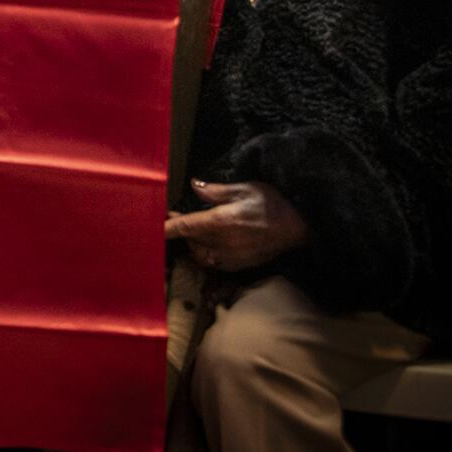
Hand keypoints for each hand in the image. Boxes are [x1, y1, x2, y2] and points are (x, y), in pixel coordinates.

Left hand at [164, 179, 307, 271]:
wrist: (301, 227)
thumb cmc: (274, 204)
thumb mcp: (245, 189)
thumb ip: (216, 191)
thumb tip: (194, 186)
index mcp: (220, 221)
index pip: (184, 227)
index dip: (165, 228)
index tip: (151, 228)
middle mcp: (223, 243)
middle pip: (189, 241)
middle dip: (182, 230)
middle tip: (180, 217)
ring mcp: (231, 257)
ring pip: (199, 254)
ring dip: (193, 243)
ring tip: (197, 230)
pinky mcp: (240, 265)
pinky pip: (214, 263)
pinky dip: (207, 254)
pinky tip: (211, 243)